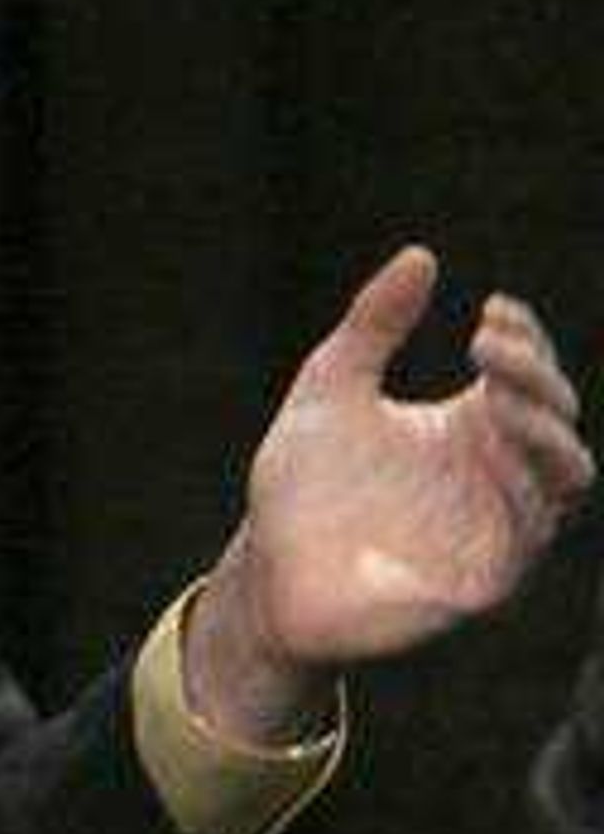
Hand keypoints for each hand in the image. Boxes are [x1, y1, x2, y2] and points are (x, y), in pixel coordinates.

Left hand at [188, 247, 593, 742]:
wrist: (267, 566)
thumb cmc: (304, 482)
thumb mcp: (332, 384)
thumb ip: (373, 324)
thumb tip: (421, 255)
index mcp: (471, 428)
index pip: (531, 379)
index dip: (528, 342)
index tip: (493, 308)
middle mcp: (497, 475)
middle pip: (559, 420)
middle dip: (537, 378)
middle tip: (489, 343)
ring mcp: (499, 528)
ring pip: (566, 479)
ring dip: (544, 431)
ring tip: (500, 393)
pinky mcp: (486, 578)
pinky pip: (531, 536)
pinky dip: (527, 494)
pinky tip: (497, 453)